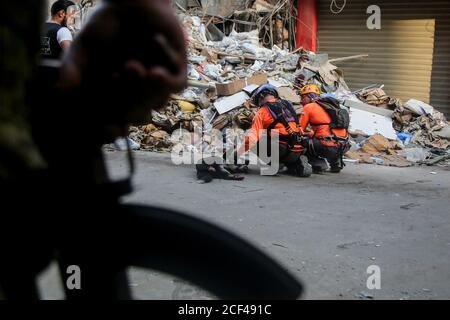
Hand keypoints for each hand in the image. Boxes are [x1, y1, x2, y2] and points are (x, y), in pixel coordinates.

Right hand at [59, 0, 186, 129]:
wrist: (133, 4)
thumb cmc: (105, 27)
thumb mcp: (84, 46)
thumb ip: (73, 66)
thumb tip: (62, 90)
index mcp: (116, 98)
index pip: (114, 120)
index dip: (110, 122)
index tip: (104, 118)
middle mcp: (138, 97)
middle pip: (137, 115)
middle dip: (128, 100)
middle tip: (115, 77)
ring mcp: (158, 88)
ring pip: (158, 102)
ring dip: (147, 88)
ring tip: (132, 65)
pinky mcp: (178, 75)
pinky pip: (176, 83)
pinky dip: (164, 63)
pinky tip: (154, 41)